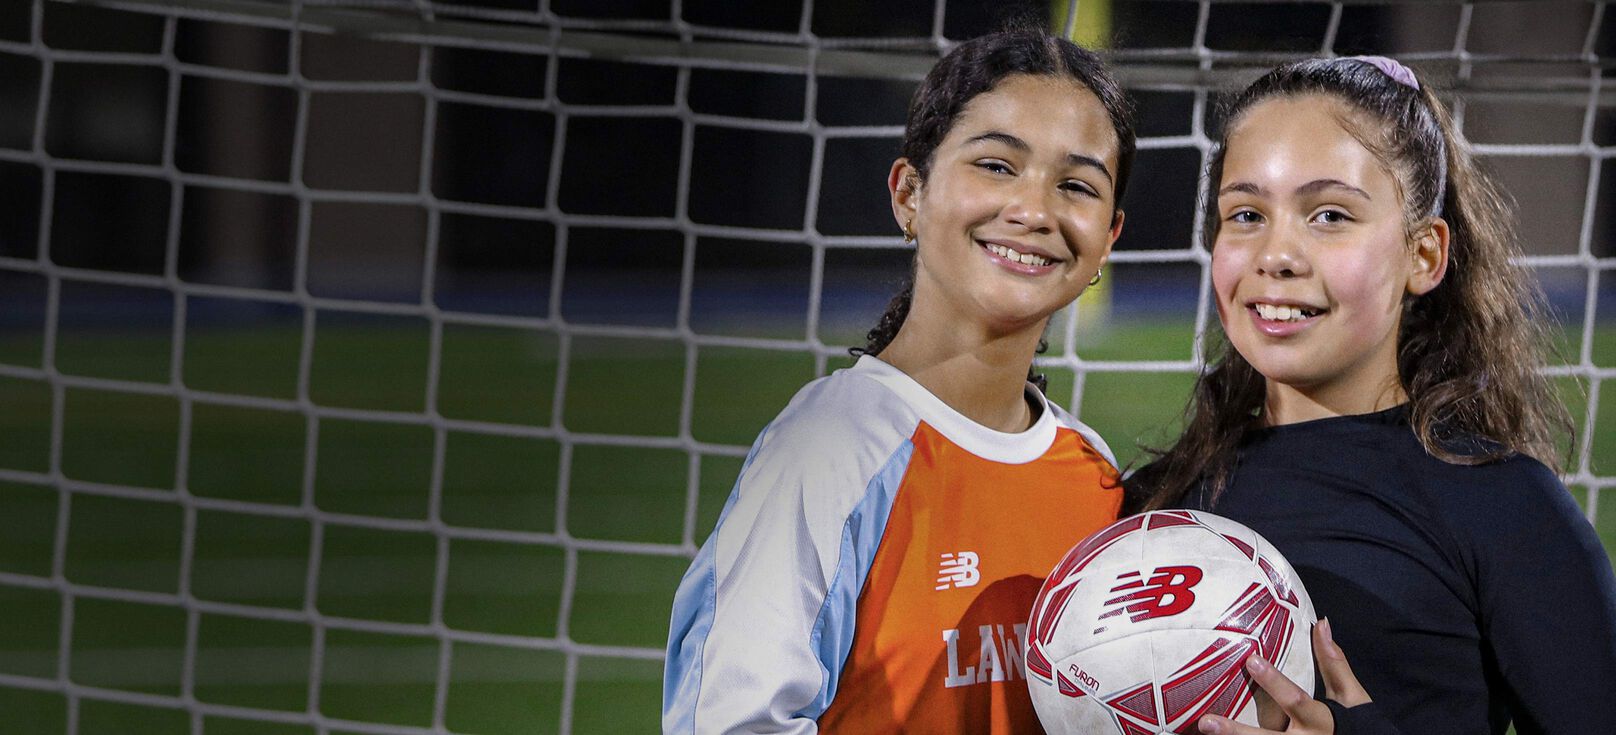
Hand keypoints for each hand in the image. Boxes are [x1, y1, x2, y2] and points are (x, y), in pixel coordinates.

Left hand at [1196, 618, 1370, 734]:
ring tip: (1202, 731)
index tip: (1251, 660)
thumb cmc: (1357, 724)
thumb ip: (1334, 663)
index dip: (1274, 681)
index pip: (1295, 700)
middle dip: (1237, 732)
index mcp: (1321, 721)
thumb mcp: (1351, 696)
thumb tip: (1321, 624)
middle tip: (1206, 722)